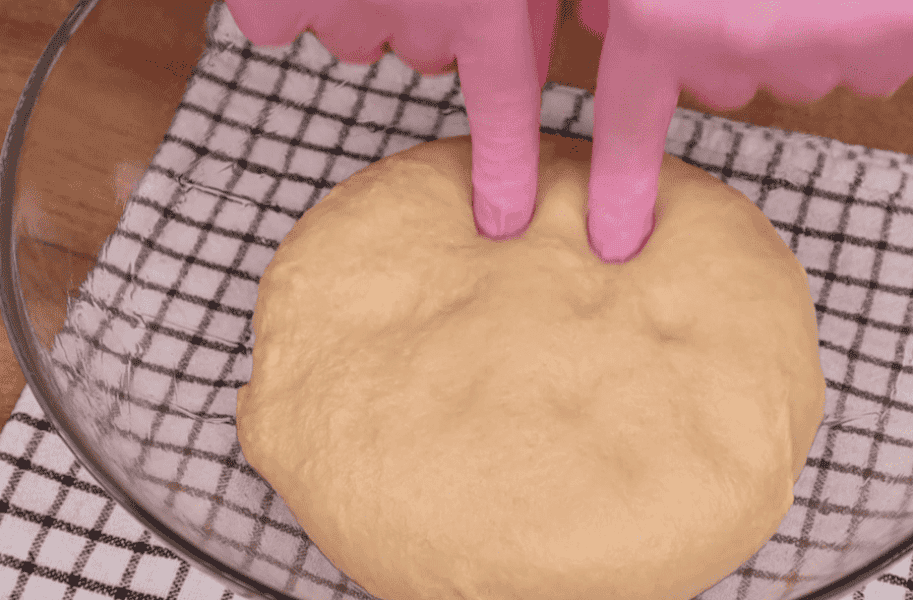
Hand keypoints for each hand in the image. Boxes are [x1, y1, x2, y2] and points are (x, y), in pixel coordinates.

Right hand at [223, 0, 561, 241]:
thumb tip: (570, 32)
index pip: (501, 109)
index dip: (502, 174)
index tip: (502, 227)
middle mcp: (416, 15)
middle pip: (423, 47)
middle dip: (425, 9)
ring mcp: (341, 9)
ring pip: (357, 30)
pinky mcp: (271, 4)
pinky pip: (277, 23)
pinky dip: (285, 0)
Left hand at [579, 0, 912, 261]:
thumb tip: (604, 20)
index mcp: (667, 17)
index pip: (627, 122)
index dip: (620, 189)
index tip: (614, 243)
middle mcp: (734, 40)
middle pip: (716, 81)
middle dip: (721, 45)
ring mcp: (814, 47)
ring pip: (784, 67)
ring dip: (789, 28)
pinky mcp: (881, 47)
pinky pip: (852, 58)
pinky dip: (848, 27)